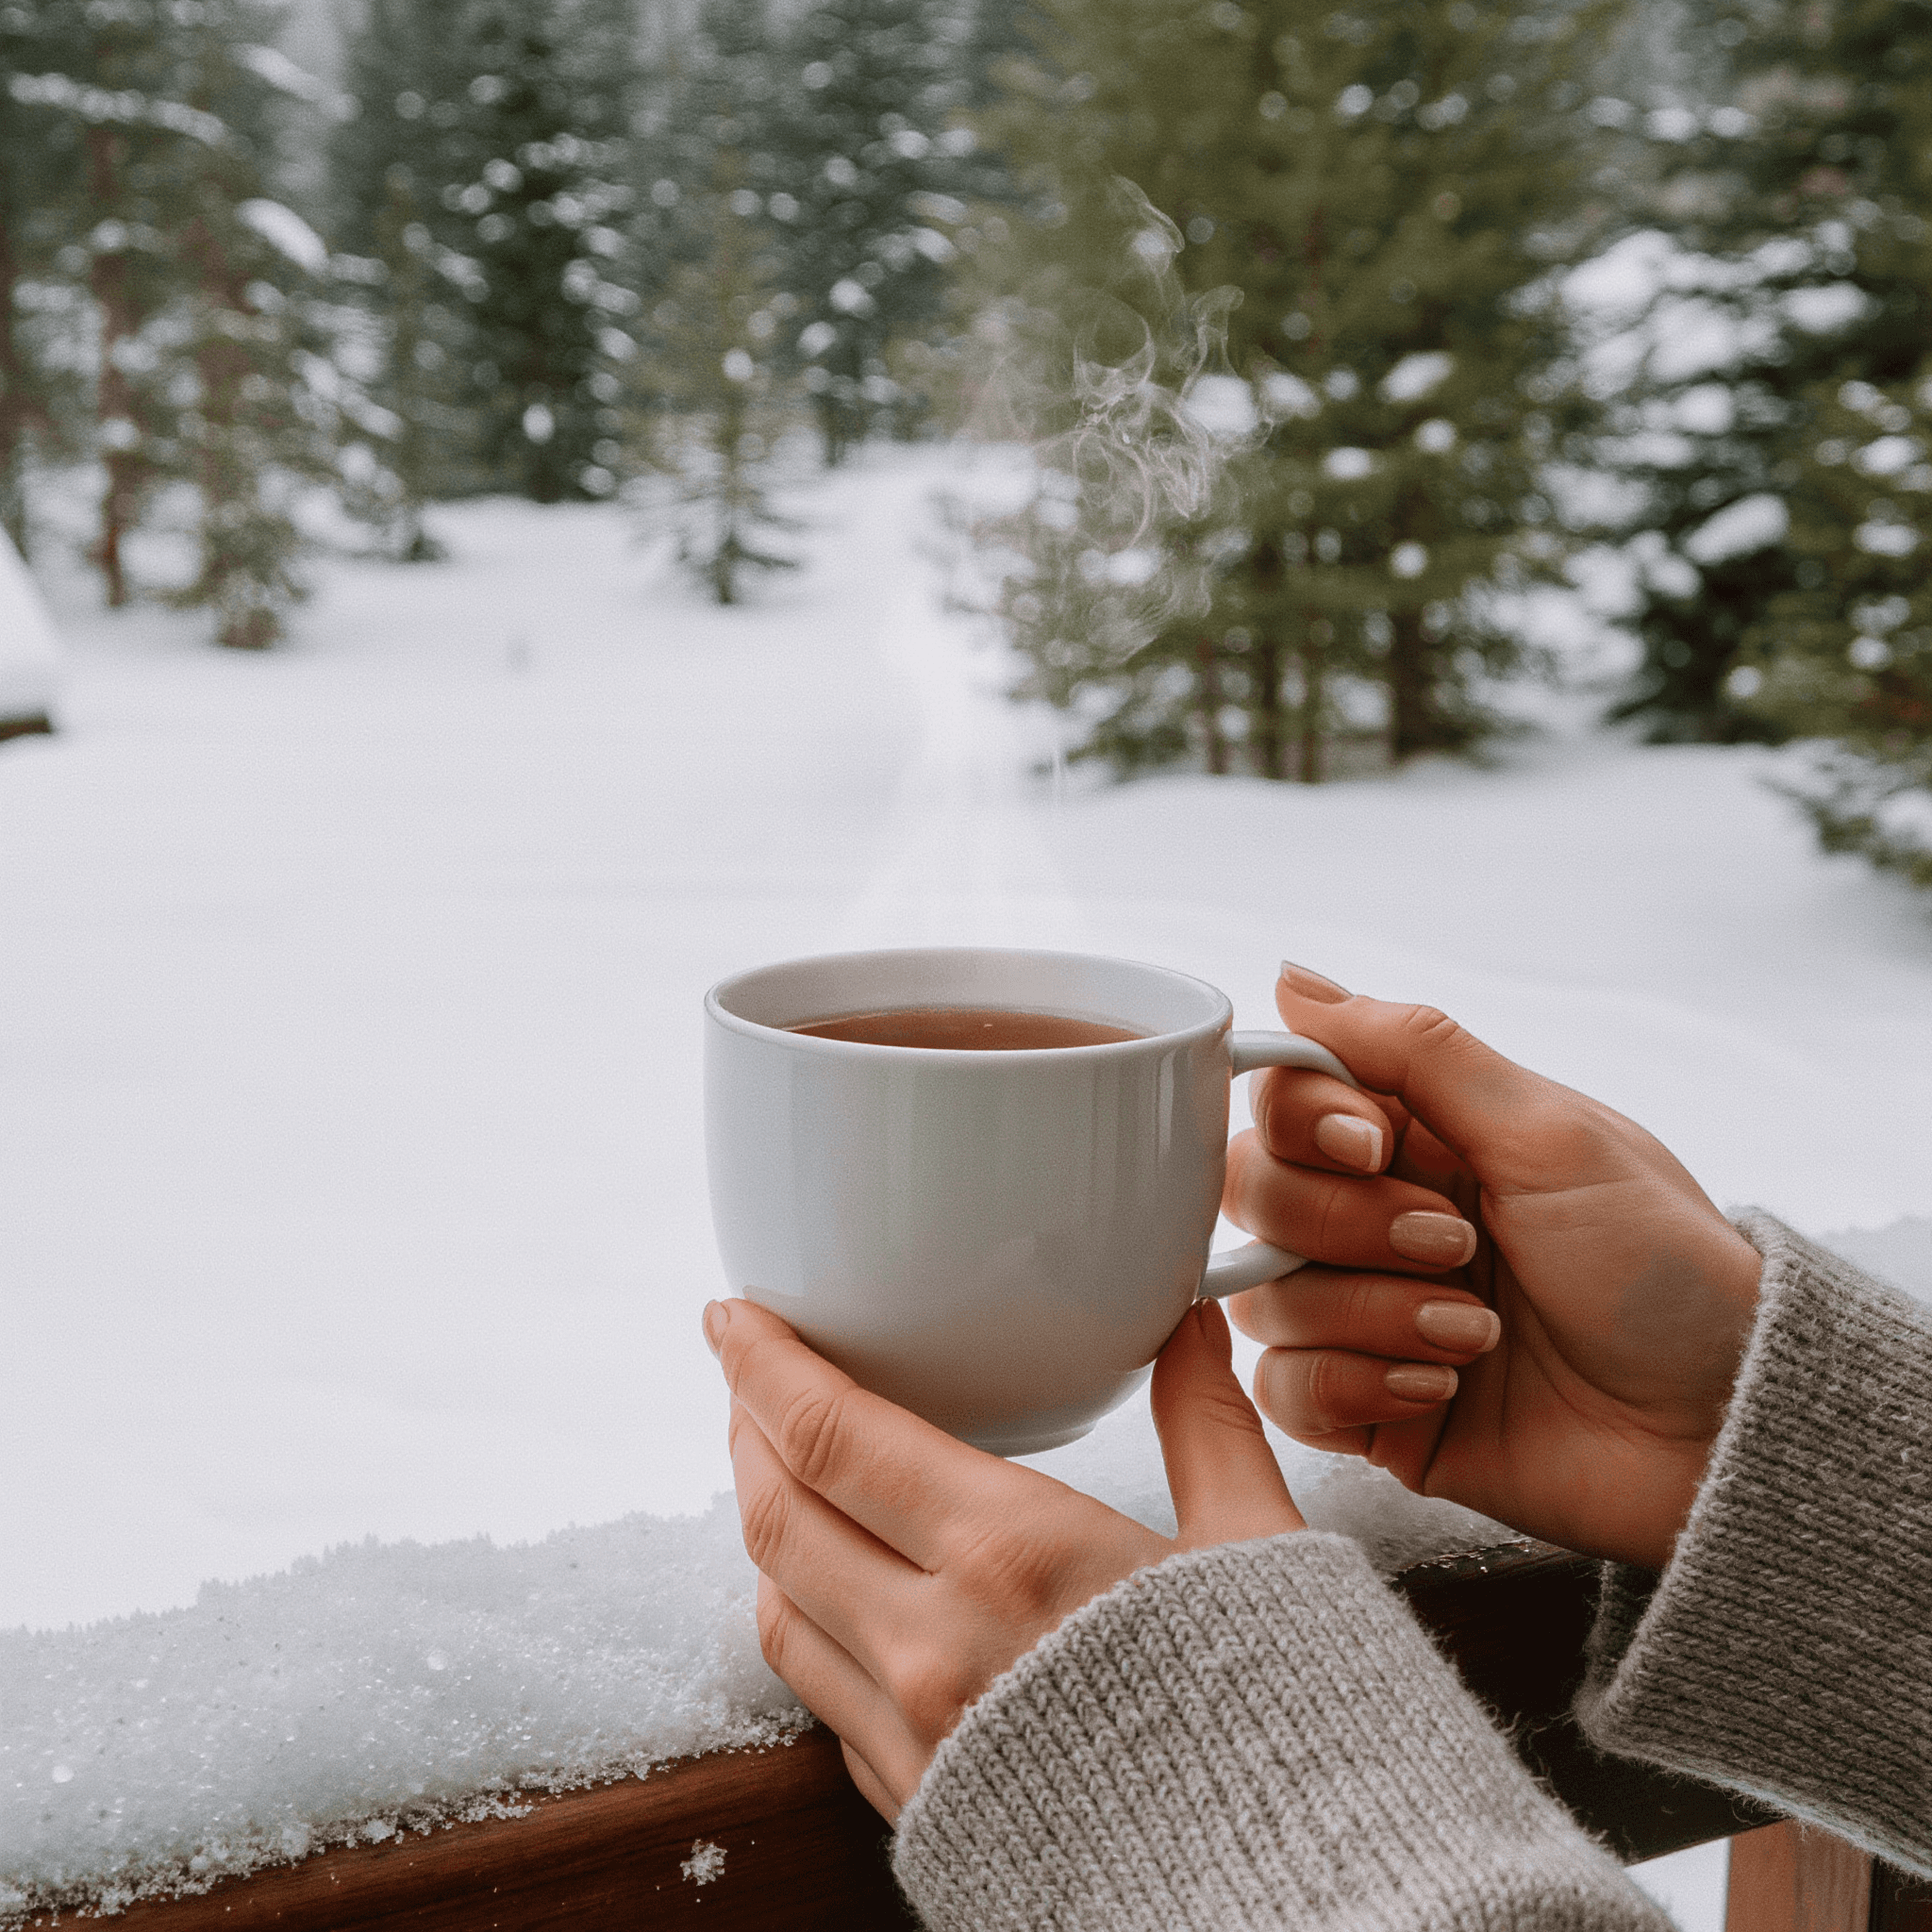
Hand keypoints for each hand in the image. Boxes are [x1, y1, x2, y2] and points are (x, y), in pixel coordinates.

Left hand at [705, 1295, 1301, 1820]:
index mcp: (1012, 1554)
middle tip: (749, 1375)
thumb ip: (1207, 1422)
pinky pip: (823, 1696)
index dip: (763, 1363)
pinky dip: (809, 1620)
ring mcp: (914, 1738)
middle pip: (778, 1513)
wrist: (1287, 1898)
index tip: (735, 1316)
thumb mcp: (1257, 1548)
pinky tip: (841, 1590)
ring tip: (783, 1471)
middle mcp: (935, 1643)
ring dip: (767, 1525)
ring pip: (779, 1606)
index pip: (830, 1433)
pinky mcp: (916, 1807)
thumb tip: (1191, 1319)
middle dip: (748, 1428)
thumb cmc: (1282, 1722)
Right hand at [1222, 964, 1763, 1569]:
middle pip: (1256, 1193)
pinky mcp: (1366, 1407)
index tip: (1376, 1146)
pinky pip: (1284, 1390)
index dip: (1306, 1121)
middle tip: (1457, 1247)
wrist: (1719, 1426)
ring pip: (1264, 1298)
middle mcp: (1375, 1218)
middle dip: (1349, 1226)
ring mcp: (1365, 1315)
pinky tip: (1442, 1389)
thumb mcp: (1549, 1132)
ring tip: (1474, 1336)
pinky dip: (1355, 1387)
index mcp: (1417, 1137)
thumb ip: (1413, 1050)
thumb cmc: (1661, 1266)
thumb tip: (1293, 980)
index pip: (1282, 1098)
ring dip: (1371, 1315)